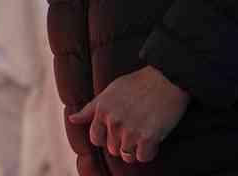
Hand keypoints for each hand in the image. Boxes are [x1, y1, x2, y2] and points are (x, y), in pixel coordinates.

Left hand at [67, 66, 188, 163]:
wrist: (166, 79)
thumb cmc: (138, 83)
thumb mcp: (109, 91)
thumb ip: (90, 108)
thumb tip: (72, 119)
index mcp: (102, 109)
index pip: (95, 138)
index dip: (106, 138)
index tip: (117, 131)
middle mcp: (113, 121)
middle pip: (112, 149)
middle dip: (122, 143)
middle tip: (134, 130)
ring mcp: (130, 130)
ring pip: (127, 155)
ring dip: (135, 149)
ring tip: (142, 135)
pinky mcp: (148, 137)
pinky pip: (143, 157)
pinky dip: (149, 153)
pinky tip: (152, 141)